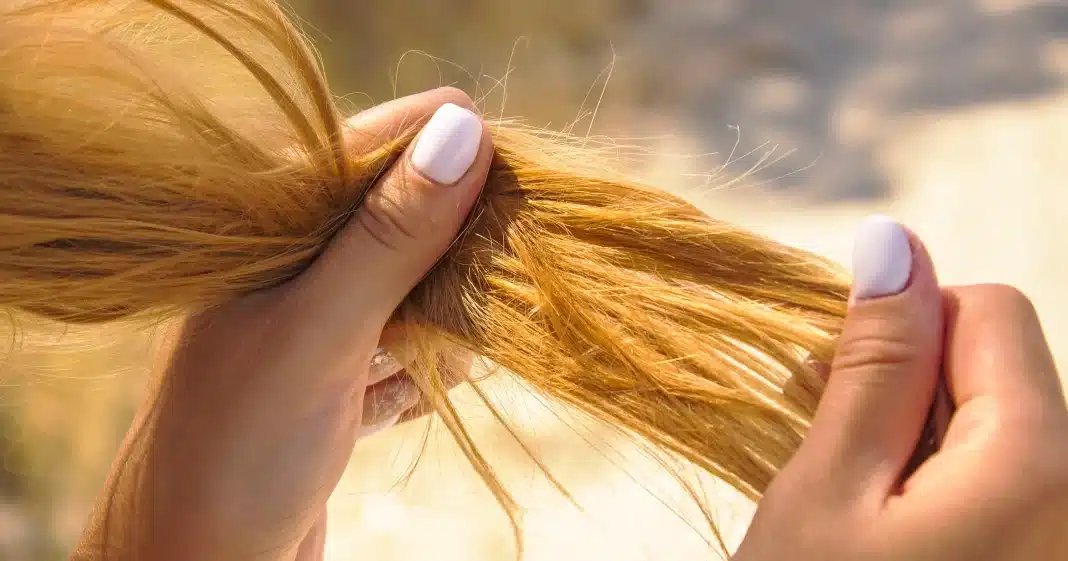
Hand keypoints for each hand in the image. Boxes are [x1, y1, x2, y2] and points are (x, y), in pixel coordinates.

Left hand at [73, 87, 490, 560]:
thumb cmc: (237, 449)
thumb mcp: (321, 331)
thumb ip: (389, 235)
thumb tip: (463, 127)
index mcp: (263, 227)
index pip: (370, 148)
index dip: (446, 152)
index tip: (517, 177)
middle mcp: (288, 264)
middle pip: (403, 218)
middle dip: (452, 254)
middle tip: (479, 291)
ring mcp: (312, 321)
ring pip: (412, 286)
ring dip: (443, 323)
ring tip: (434, 361)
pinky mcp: (333, 375)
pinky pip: (405, 346)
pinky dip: (421, 370)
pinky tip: (411, 397)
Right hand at [735, 216, 1067, 559]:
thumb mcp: (828, 489)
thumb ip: (874, 366)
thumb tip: (893, 242)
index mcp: (1037, 464)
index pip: (988, 308)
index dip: (901, 331)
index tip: (838, 395)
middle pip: (995, 366)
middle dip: (905, 388)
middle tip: (833, 458)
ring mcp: (1058, 528)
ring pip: (990, 421)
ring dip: (914, 437)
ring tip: (855, 503)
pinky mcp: (1033, 548)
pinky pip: (997, 476)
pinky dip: (936, 480)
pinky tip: (888, 528)